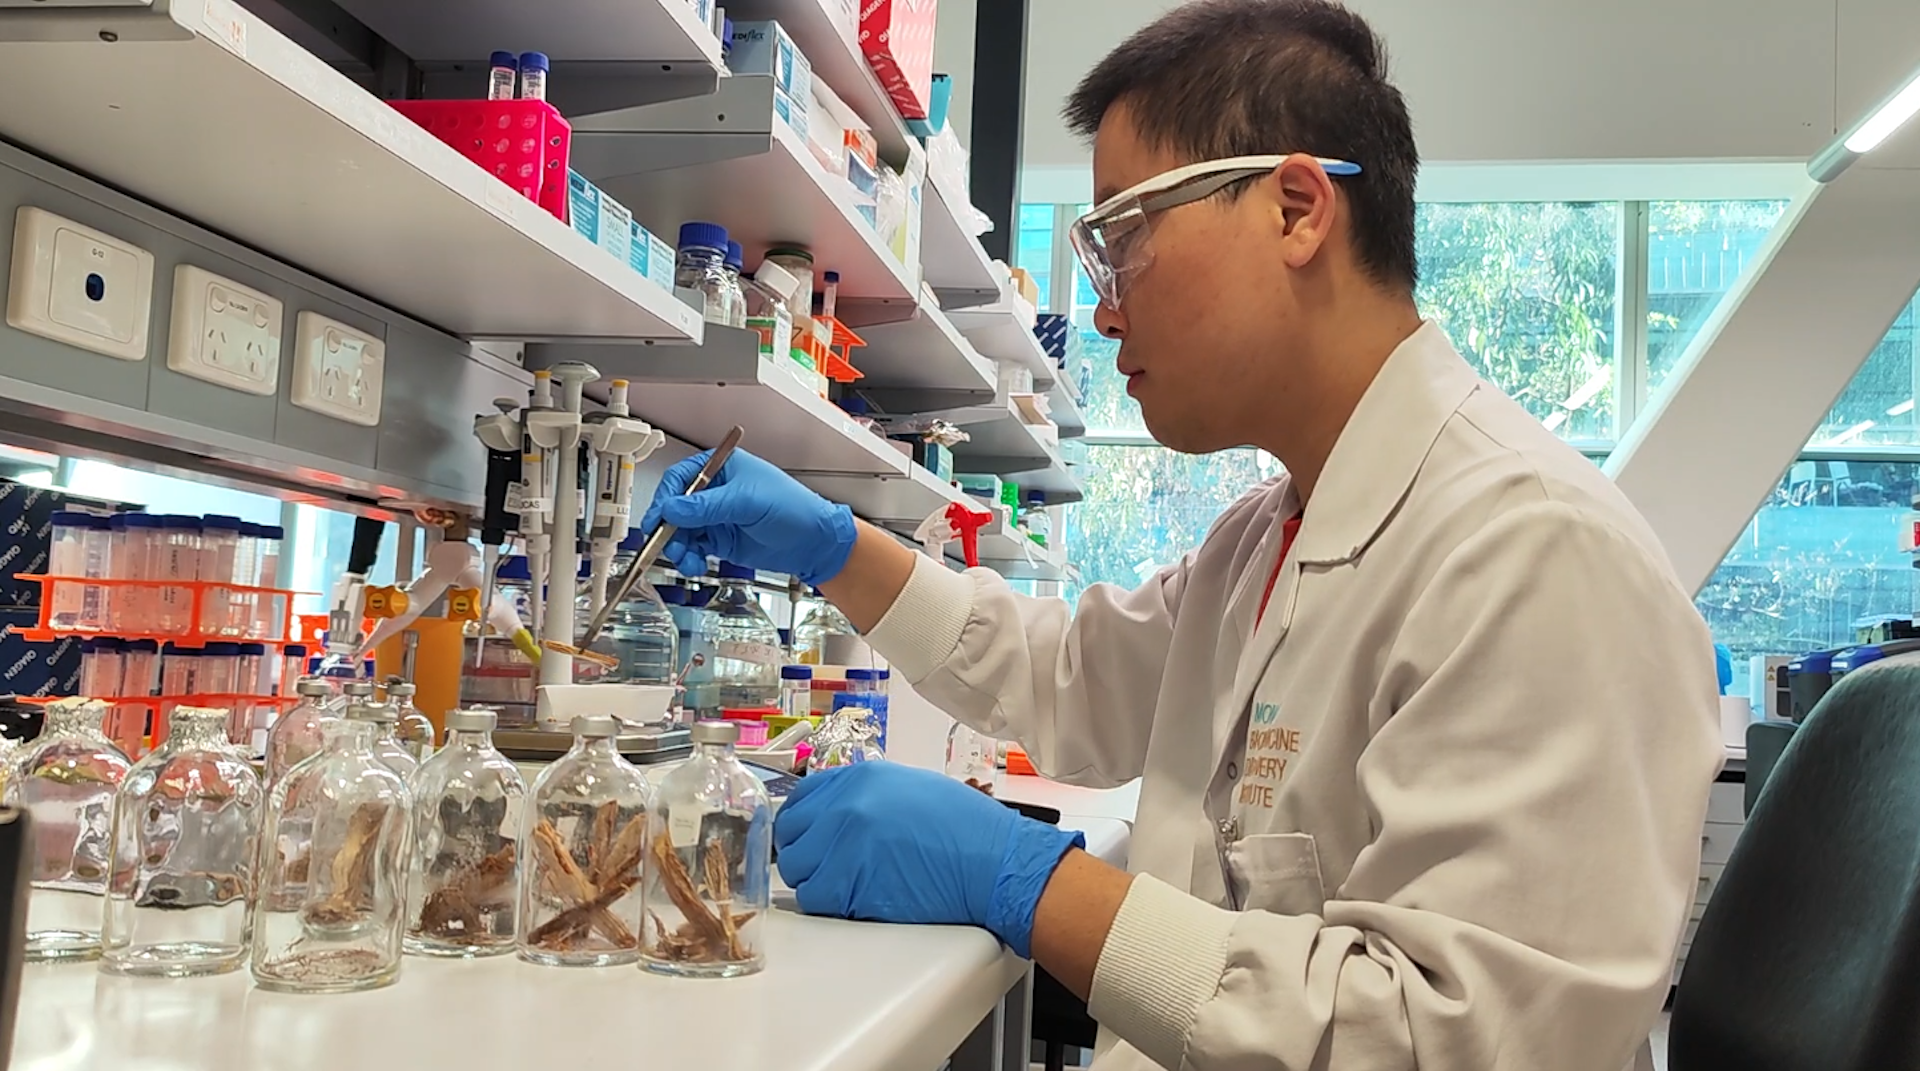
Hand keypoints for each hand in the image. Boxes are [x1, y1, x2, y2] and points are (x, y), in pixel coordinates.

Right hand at [640, 449, 856, 584]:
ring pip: (681, 530)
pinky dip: (689, 557)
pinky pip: (694, 548)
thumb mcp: (747, 502)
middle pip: (676, 506)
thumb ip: (707, 507)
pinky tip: (694, 564)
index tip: (660, 518)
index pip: (680, 478)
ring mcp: (716, 517)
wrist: (814, 542)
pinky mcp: (721, 540)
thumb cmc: (794, 508)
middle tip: (664, 542)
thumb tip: (672, 509)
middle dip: (668, 526)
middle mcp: (715, 491)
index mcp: (721, 469)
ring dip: (677, 545)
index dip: (667, 498)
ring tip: (684, 558)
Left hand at [774, 762, 1082, 956]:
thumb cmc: (964, 828)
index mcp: (859, 778)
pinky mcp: (850, 884)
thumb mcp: (909, 788)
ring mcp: (844, 845)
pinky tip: (858, 898)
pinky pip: (817, 899)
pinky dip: (831, 904)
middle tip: (829, 868)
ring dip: (818, 882)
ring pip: (799, 872)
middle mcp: (845, 806)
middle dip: (807, 855)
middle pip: (792, 838)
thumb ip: (866, 796)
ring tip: (851, 884)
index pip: (799, 801)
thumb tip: (834, 814)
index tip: (807, 838)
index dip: (801, 825)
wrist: (992, 861)